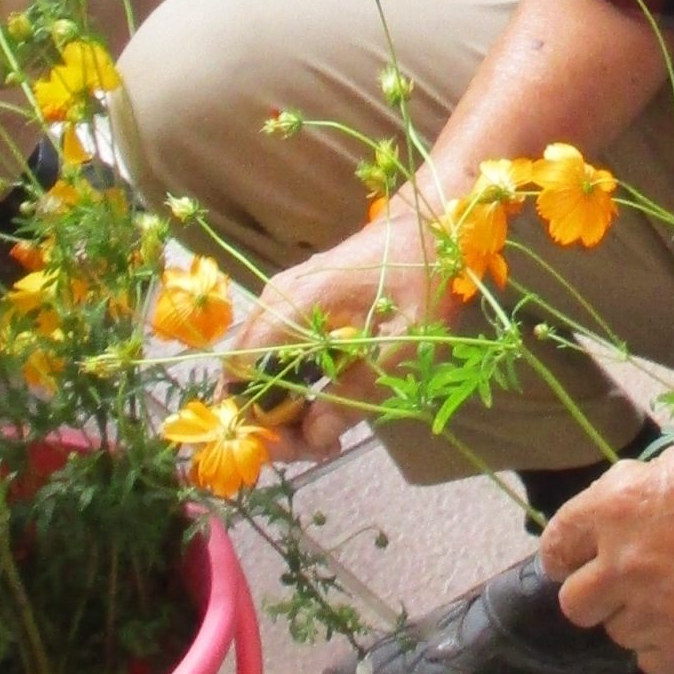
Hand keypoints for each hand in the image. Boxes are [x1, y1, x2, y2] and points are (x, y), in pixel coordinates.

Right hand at [222, 191, 446, 460]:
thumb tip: (316, 436)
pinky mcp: (296, 305)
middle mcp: (278, 299)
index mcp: (298, 303)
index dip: (257, 418)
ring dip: (283, 406)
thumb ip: (358, 390)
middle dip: (271, 421)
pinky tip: (327, 406)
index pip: (244, 370)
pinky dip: (293, 384)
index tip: (294, 448)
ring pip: (259, 366)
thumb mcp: (405, 342)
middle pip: (244, 374)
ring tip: (329, 435)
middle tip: (319, 448)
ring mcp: (284, 299)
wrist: (429, 225)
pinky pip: (276, 352)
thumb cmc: (424, 277)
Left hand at [542, 419, 673, 673]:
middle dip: (598, 591)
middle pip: (575, 603)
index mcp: (616, 507)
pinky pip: (657, 664)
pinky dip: (671, 649)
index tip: (576, 557)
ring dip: (642, 618)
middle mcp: (625, 563)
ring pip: (620, 634)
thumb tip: (622, 515)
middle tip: (633, 580)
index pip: (558, 543)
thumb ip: (641, 494)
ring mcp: (659, 612)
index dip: (568, 551)